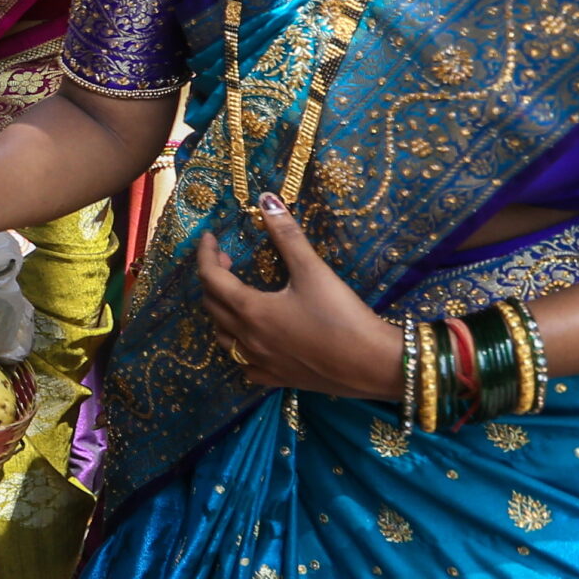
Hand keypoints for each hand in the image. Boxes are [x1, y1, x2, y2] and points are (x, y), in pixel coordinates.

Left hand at [197, 194, 400, 399]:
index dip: (206, 254)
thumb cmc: (341, 316)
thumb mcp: (312, 270)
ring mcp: (259, 363)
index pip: (211, 278)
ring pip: (223, 338)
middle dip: (213, 279)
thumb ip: (287, 235)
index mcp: (251, 310)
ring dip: (221, 313)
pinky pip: (243, 364)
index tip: (210, 238)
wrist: (372, 364)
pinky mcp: (276, 379)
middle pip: (212, 306)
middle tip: (229, 261)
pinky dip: (239, 347)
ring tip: (237, 295)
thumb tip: (266, 200)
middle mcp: (247, 339)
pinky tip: (253, 338)